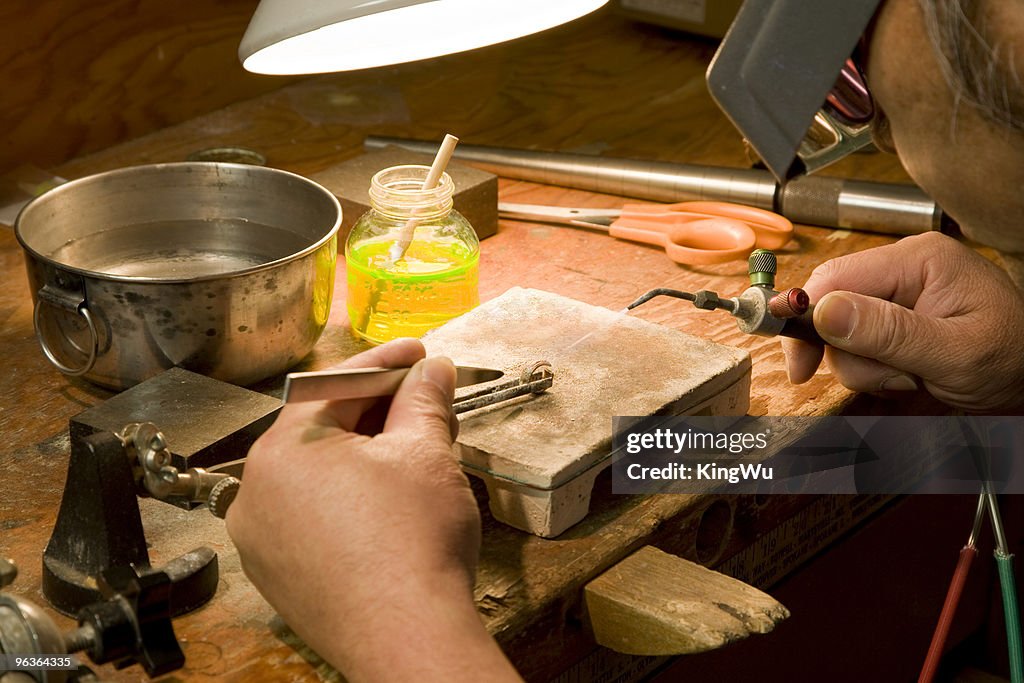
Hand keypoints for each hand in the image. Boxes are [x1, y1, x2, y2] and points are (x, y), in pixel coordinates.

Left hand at [226, 338, 520, 681]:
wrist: (409, 640)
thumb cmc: (413, 544)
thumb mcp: (425, 454)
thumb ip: (424, 401)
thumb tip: (432, 373)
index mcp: (281, 451)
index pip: (335, 386)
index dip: (385, 363)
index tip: (418, 355)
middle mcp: (256, 493)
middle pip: (320, 429)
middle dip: (377, 410)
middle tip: (425, 399)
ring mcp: (262, 540)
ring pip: (316, 474)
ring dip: (365, 453)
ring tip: (415, 448)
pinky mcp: (280, 575)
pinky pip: (312, 515)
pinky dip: (348, 496)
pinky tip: (390, 498)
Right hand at [784, 232, 1023, 412]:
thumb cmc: (1014, 362)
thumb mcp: (953, 353)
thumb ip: (888, 332)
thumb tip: (823, 311)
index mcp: (918, 260)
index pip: (835, 278)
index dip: (807, 319)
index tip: (799, 363)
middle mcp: (904, 268)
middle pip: (832, 307)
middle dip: (851, 352)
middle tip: (890, 377)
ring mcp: (899, 292)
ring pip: (842, 333)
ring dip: (868, 367)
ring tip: (912, 377)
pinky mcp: (897, 316)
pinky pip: (859, 343)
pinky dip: (875, 369)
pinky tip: (909, 375)